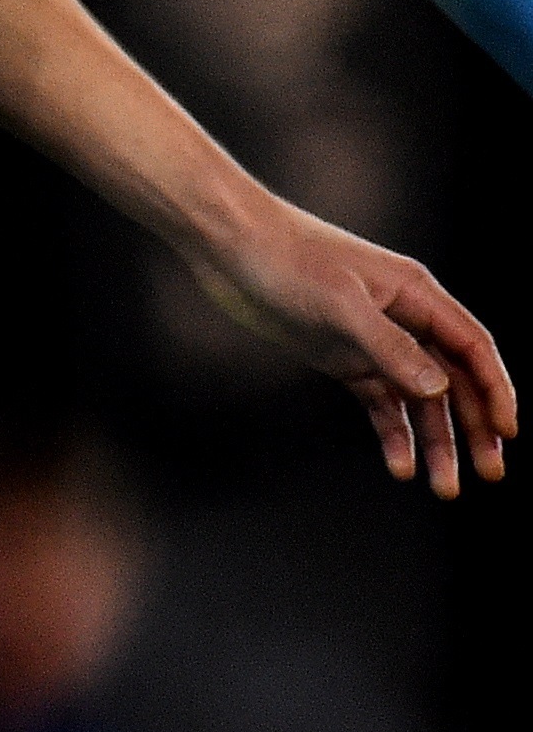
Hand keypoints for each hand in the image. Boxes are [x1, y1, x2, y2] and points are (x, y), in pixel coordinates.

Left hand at [186, 194, 512, 494]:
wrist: (227, 244)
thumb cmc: (286, 259)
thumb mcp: (340, 303)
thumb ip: (389, 346)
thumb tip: (439, 391)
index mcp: (417, 295)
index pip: (473, 349)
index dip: (496, 390)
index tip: (507, 433)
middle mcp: (403, 319)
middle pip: (455, 380)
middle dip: (475, 427)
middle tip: (489, 474)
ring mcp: (372, 341)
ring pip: (419, 399)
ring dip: (436, 440)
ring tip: (444, 487)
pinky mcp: (341, 358)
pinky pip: (380, 402)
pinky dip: (393, 433)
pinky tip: (400, 466)